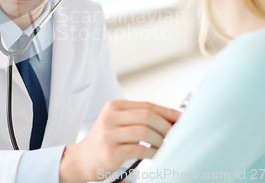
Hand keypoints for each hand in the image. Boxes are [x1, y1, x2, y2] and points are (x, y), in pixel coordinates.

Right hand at [59, 100, 180, 182]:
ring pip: (145, 132)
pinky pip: (139, 149)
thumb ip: (139, 118)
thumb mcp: (118, 122)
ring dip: (160, 140)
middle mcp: (110, 117)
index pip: (146, 105)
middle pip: (147, 116)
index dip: (166, 112)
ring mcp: (109, 134)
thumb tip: (171, 118)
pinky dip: (152, 152)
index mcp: (114, 106)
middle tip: (174, 135)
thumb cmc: (106, 140)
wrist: (82, 159)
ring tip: (164, 146)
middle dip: (165, 126)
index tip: (181, 119)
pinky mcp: (111, 151)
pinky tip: (155, 154)